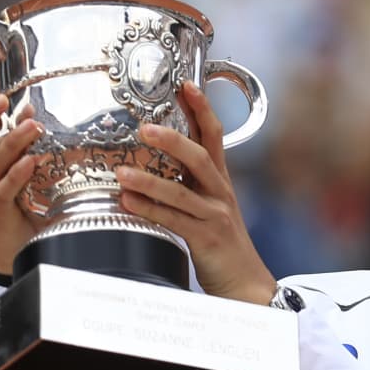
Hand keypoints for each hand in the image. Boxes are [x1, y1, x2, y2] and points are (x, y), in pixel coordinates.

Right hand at [0, 36, 46, 275]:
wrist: (16, 252)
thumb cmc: (22, 205)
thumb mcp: (25, 166)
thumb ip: (26, 140)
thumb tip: (32, 109)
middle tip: (4, 97)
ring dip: (11, 142)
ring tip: (33, 126)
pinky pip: (5, 190)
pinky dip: (18, 175)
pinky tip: (32, 164)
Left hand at [115, 81, 276, 304]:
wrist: (247, 284)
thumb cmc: (223, 246)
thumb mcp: (210, 207)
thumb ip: (189, 186)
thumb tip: (159, 167)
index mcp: (220, 182)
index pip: (214, 136)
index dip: (202, 108)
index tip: (185, 85)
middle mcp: (220, 193)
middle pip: (199, 156)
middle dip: (173, 139)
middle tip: (145, 127)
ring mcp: (215, 216)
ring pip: (181, 191)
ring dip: (149, 180)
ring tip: (122, 172)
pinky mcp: (206, 239)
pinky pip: (173, 221)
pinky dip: (148, 210)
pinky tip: (128, 203)